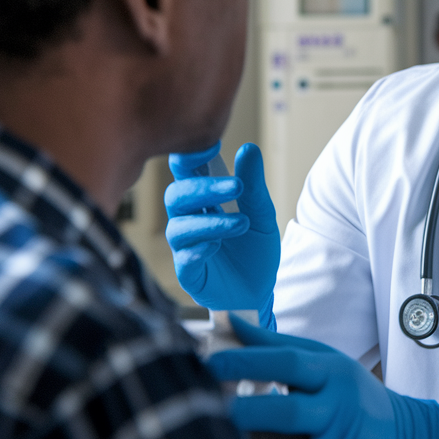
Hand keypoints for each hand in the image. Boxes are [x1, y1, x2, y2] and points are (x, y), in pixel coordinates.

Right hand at [165, 143, 279, 313]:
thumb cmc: (255, 252)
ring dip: (211, 222)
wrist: (261, 293)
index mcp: (204, 200)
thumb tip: (249, 148)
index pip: (188, 172)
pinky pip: (184, 258)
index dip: (190, 157)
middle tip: (237, 186)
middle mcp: (189, 219)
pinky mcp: (188, 273)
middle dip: (204, 189)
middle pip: (176, 196)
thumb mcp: (262, 215)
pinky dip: (200, 248)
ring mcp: (186, 247)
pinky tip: (217, 245)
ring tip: (241, 223)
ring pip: (180, 227)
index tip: (208, 145)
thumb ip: (253, 185)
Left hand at [207, 318, 438, 438]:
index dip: (245, 362)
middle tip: (200, 408)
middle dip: (242, 412)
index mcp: (334, 374)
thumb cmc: (350, 394)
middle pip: (288, 412)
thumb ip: (276, 346)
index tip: (206, 363)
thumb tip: (229, 323)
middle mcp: (338, 412)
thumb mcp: (325, 362)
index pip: (288, 363)